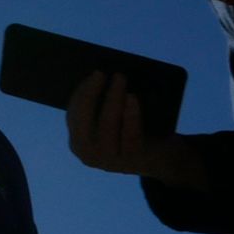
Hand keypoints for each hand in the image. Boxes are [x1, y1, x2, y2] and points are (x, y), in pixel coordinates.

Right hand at [65, 73, 209, 189]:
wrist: (159, 157)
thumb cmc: (130, 130)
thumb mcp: (113, 118)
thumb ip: (102, 102)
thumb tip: (101, 74)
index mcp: (78, 142)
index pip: (74, 115)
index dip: (81, 93)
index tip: (93, 74)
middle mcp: (89, 154)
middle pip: (84, 122)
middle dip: (90, 95)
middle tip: (101, 73)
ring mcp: (109, 160)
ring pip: (106, 127)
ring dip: (112, 99)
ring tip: (119, 80)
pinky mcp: (130, 161)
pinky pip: (129, 135)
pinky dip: (130, 114)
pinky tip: (131, 98)